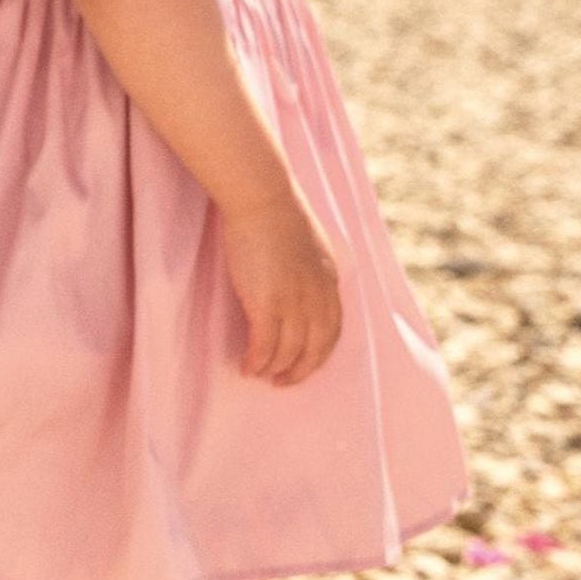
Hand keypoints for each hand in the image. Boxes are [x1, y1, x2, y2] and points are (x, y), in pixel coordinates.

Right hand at [221, 189, 342, 385]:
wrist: (262, 198)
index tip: (305, 363)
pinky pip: (264, 346)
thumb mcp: (309, 243)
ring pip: (288, 352)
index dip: (319, 353)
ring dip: (274, 368)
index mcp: (330, 281)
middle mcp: (317, 296)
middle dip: (300, 370)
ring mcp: (293, 302)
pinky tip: (247, 366)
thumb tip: (298, 281)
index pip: (333, 330)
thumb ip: (310, 267)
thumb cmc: (277, 211)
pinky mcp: (267, 303)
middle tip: (283, 381)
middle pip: (315, 348)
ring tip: (260, 374)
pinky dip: (257, 360)